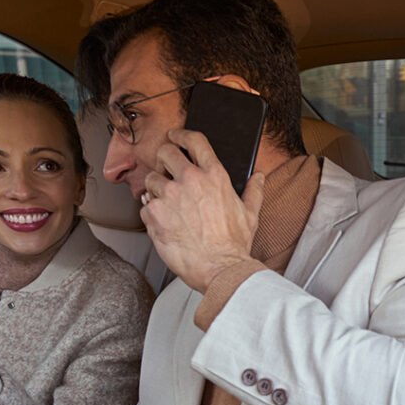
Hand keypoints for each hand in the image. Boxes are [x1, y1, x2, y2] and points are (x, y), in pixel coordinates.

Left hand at [140, 128, 265, 292]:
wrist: (219, 269)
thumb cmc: (233, 246)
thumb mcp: (250, 215)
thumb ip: (254, 192)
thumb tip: (258, 178)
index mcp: (214, 176)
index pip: (194, 141)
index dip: (181, 135)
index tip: (175, 136)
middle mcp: (189, 180)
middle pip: (165, 152)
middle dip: (163, 158)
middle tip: (164, 168)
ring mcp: (170, 196)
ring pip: (151, 179)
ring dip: (155, 188)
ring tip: (166, 204)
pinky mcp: (155, 215)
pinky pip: (145, 206)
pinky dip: (150, 213)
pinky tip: (162, 222)